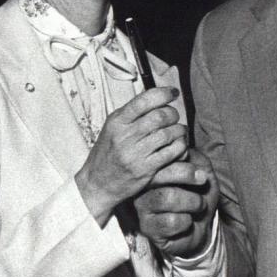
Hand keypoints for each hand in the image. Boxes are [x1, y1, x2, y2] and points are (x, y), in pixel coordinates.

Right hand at [75, 87, 187, 224]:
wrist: (97, 183)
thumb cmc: (107, 153)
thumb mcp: (113, 128)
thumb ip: (132, 113)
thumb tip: (157, 96)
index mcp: (117, 121)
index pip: (144, 100)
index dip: (163, 93)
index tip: (173, 93)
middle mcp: (125, 136)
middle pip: (160, 116)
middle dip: (173, 114)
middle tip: (174, 117)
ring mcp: (135, 153)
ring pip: (168, 133)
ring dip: (179, 130)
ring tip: (178, 132)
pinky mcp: (145, 169)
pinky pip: (171, 152)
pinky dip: (180, 146)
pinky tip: (178, 145)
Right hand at [135, 148, 218, 256]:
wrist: (201, 227)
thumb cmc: (199, 196)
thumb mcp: (203, 171)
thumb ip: (194, 158)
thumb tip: (184, 152)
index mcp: (154, 170)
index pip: (160, 159)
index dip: (183, 164)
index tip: (201, 173)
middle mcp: (143, 186)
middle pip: (158, 176)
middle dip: (187, 176)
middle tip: (203, 182)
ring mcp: (142, 207)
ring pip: (166, 198)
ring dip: (192, 202)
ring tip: (199, 205)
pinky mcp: (148, 228)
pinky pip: (169, 221)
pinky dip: (186, 222)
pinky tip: (187, 222)